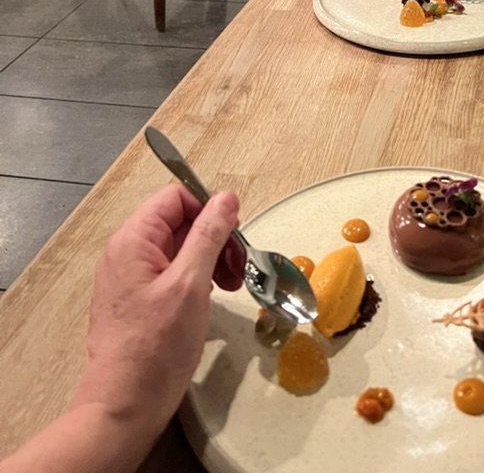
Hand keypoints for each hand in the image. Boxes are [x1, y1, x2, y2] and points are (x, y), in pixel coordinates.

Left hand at [71, 185, 242, 440]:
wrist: (124, 407)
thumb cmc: (155, 348)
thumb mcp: (191, 284)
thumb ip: (209, 235)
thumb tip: (225, 199)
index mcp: (133, 241)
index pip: (176, 198)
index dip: (209, 209)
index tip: (234, 234)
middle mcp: (127, 253)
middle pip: (179, 222)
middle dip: (214, 238)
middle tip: (237, 267)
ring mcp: (130, 278)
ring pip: (178, 249)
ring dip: (209, 260)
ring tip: (228, 287)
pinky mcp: (137, 300)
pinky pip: (171, 273)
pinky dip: (196, 279)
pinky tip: (209, 299)